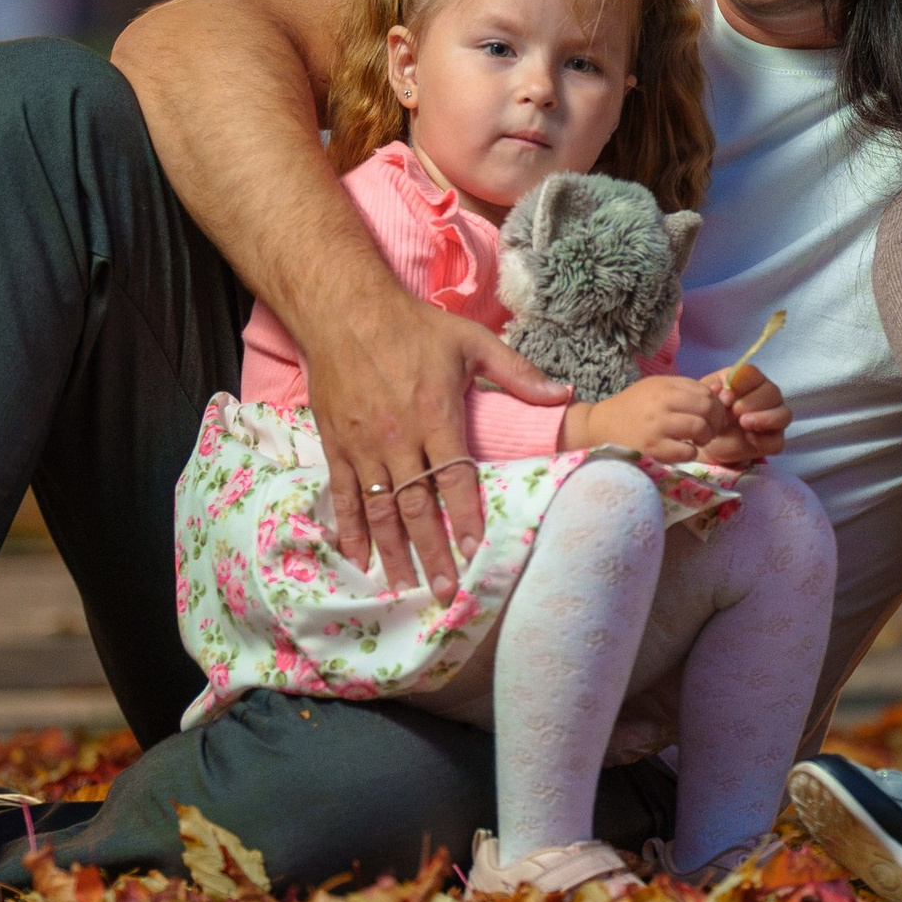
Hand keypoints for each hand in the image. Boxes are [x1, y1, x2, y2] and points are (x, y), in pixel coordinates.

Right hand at [312, 290, 571, 595]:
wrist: (345, 311)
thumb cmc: (414, 327)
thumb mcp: (473, 342)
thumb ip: (517, 374)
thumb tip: (563, 393)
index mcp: (435, 414)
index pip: (456, 477)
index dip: (466, 516)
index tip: (475, 551)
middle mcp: (397, 437)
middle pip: (417, 505)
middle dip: (432, 551)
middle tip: (444, 589)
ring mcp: (364, 445)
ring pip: (380, 509)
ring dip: (393, 551)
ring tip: (406, 586)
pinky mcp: (337, 445)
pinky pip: (345, 495)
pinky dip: (351, 529)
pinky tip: (359, 558)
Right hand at [568, 375, 738, 460]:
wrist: (601, 426)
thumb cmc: (633, 407)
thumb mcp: (656, 388)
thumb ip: (684, 389)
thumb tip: (719, 394)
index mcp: (665, 386)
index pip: (706, 392)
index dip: (716, 405)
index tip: (713, 414)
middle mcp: (662, 403)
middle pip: (707, 409)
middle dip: (716, 421)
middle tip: (710, 429)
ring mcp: (657, 427)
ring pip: (700, 429)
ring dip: (706, 437)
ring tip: (698, 440)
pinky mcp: (653, 449)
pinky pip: (687, 451)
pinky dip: (691, 452)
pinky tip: (684, 449)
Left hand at [698, 363, 789, 467]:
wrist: (709, 441)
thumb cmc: (711, 413)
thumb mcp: (706, 398)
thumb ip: (712, 389)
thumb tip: (719, 389)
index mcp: (750, 381)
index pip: (753, 374)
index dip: (741, 384)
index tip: (725, 397)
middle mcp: (768, 396)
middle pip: (772, 392)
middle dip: (751, 401)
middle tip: (733, 411)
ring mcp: (774, 419)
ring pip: (783, 414)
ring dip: (765, 418)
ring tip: (744, 423)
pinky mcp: (774, 441)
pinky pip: (778, 441)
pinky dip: (765, 440)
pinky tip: (749, 439)